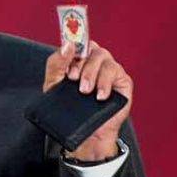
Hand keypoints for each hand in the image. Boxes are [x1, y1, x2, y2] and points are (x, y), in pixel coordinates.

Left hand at [43, 40, 132, 160]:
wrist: (85, 134)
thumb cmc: (69, 108)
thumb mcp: (54, 85)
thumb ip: (56, 64)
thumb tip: (68, 45)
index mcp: (80, 60)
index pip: (80, 42)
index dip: (75, 45)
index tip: (68, 57)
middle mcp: (96, 62)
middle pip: (93, 49)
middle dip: (82, 64)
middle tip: (74, 80)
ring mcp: (110, 71)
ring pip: (104, 58)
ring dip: (92, 74)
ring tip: (85, 91)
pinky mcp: (122, 82)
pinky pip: (116, 73)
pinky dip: (105, 83)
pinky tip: (99, 96)